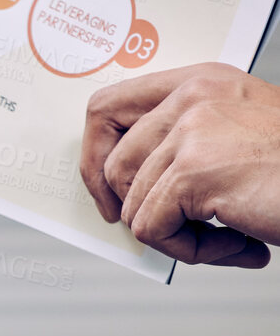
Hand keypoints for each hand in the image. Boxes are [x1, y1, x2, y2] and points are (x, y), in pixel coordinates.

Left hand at [81, 63, 279, 266]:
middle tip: (175, 230)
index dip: (96, 158)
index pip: (107, 109)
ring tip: (229, 235)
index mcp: (199, 83)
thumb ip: (181, 142)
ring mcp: (191, 133)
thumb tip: (121, 182)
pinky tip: (238, 245)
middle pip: (112, 168)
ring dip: (179, 237)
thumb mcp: (234, 135)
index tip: (110, 193)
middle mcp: (192, 99)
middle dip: (136, 210)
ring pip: (135, 208)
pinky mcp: (193, 173)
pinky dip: (191, 252)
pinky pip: (153, 230)